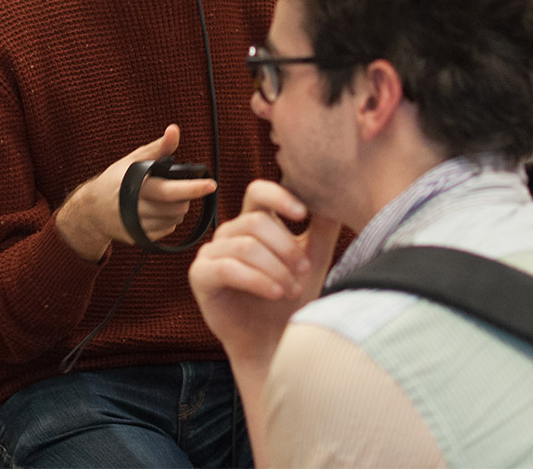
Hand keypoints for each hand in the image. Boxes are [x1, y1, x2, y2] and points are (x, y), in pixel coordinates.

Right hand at [57, 124, 217, 259]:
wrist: (91, 211)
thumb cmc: (116, 179)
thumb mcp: (134, 159)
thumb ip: (158, 147)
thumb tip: (174, 130)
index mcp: (135, 185)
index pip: (169, 190)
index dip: (192, 188)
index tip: (211, 184)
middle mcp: (134, 208)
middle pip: (175, 207)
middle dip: (185, 197)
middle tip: (182, 188)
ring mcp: (136, 226)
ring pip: (174, 220)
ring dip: (178, 209)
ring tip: (168, 198)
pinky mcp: (139, 238)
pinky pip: (167, 230)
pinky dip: (169, 220)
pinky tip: (160, 211)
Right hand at [189, 179, 340, 364]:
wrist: (275, 340)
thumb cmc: (292, 298)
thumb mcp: (313, 260)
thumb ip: (322, 229)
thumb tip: (332, 199)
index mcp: (253, 222)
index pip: (258, 192)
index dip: (278, 197)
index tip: (303, 214)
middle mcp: (229, 232)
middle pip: (255, 221)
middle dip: (285, 247)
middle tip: (303, 270)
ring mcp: (211, 252)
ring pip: (245, 246)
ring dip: (275, 268)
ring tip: (292, 289)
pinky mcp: (200, 276)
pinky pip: (227, 268)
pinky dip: (256, 280)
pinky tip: (275, 293)